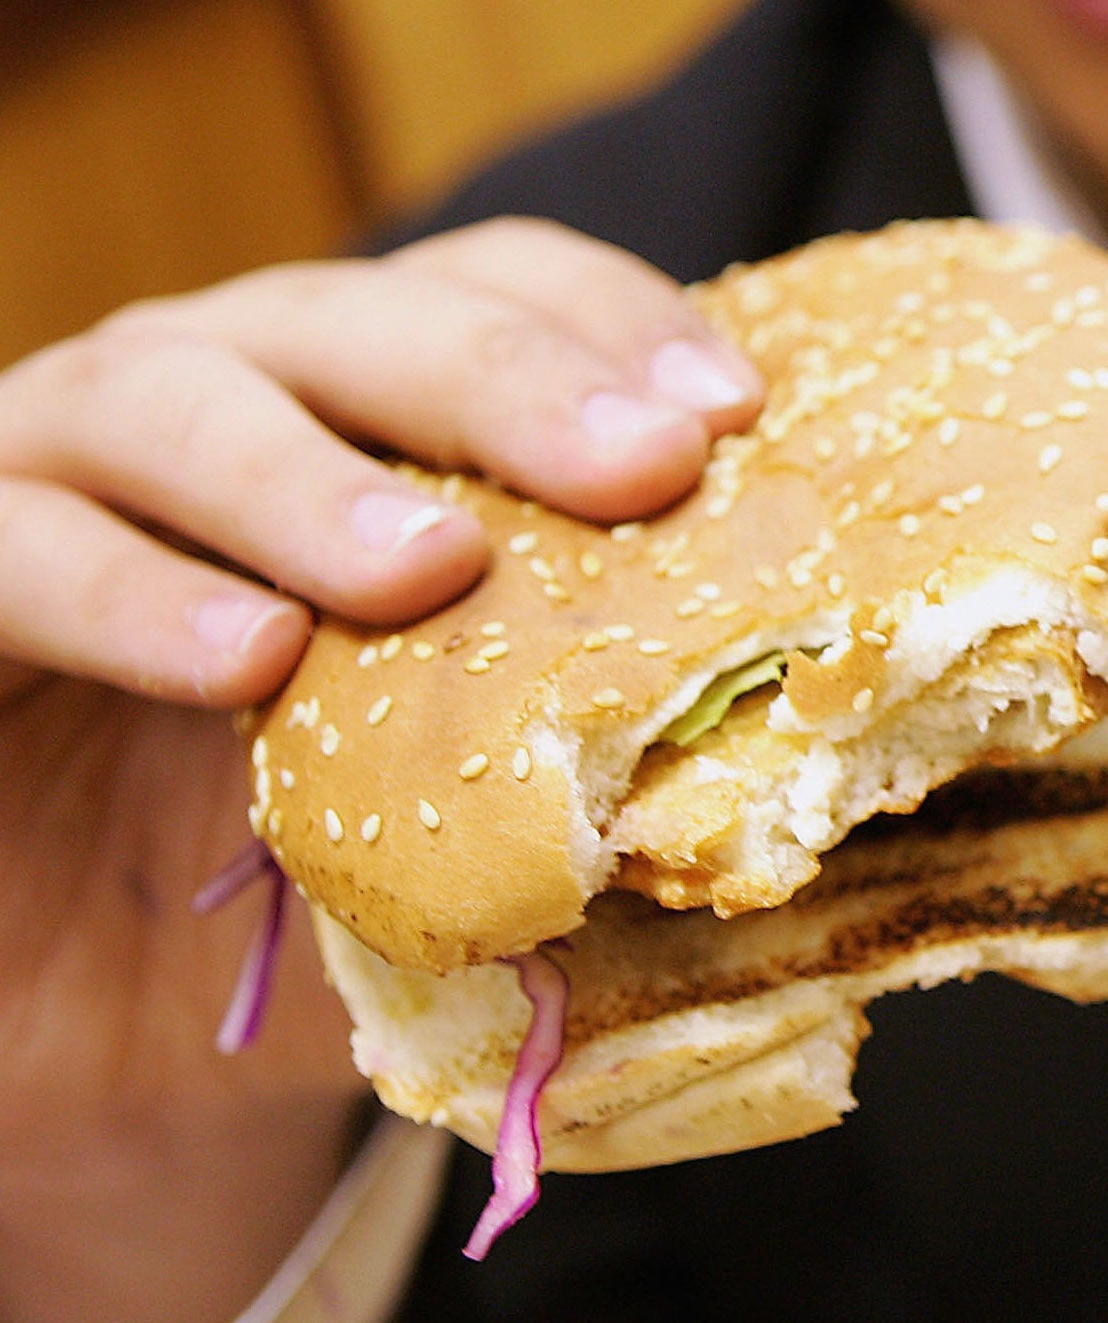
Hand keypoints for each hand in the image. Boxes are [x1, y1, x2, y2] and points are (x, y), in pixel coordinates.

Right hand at [0, 218, 763, 1322]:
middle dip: (508, 379)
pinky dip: (125, 594)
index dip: (614, 326)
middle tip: (643, 465)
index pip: (500, 295)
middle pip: (363, 320)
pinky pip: (12, 550)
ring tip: (434, 568)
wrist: (94, 1027)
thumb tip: (814, 795)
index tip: (735, 413)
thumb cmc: (315, 885)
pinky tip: (241, 661)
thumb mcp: (480, 812)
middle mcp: (226, 400)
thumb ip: (601, 765)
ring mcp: (64, 468)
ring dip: (311, 476)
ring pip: (177, 400)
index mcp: (373, 415)